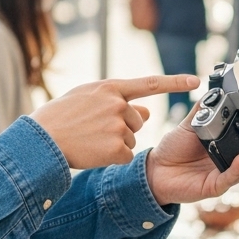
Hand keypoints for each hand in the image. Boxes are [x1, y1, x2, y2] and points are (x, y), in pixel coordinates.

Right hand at [31, 75, 198, 168]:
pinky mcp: (116, 148)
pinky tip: (94, 152)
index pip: (151, 83)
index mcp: (111, 88)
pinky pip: (126, 155)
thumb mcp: (87, 98)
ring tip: (90, 139)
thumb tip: (146, 110)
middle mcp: (118, 104)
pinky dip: (113, 158)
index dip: (176, 82)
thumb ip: (117, 100)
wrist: (41, 140)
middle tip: (95, 129)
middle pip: (139, 120)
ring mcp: (118, 126)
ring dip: (116, 143)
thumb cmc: (60, 117)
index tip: (197, 80)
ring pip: (132, 139)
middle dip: (124, 127)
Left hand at [145, 108, 238, 205]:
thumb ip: (204, 109)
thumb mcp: (191, 125)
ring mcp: (226, 175)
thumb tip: (215, 90)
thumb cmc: (174, 149)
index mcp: (231, 147)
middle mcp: (233, 162)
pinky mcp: (214, 186)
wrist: (155, 170)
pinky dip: (237, 168)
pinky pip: (230, 178)